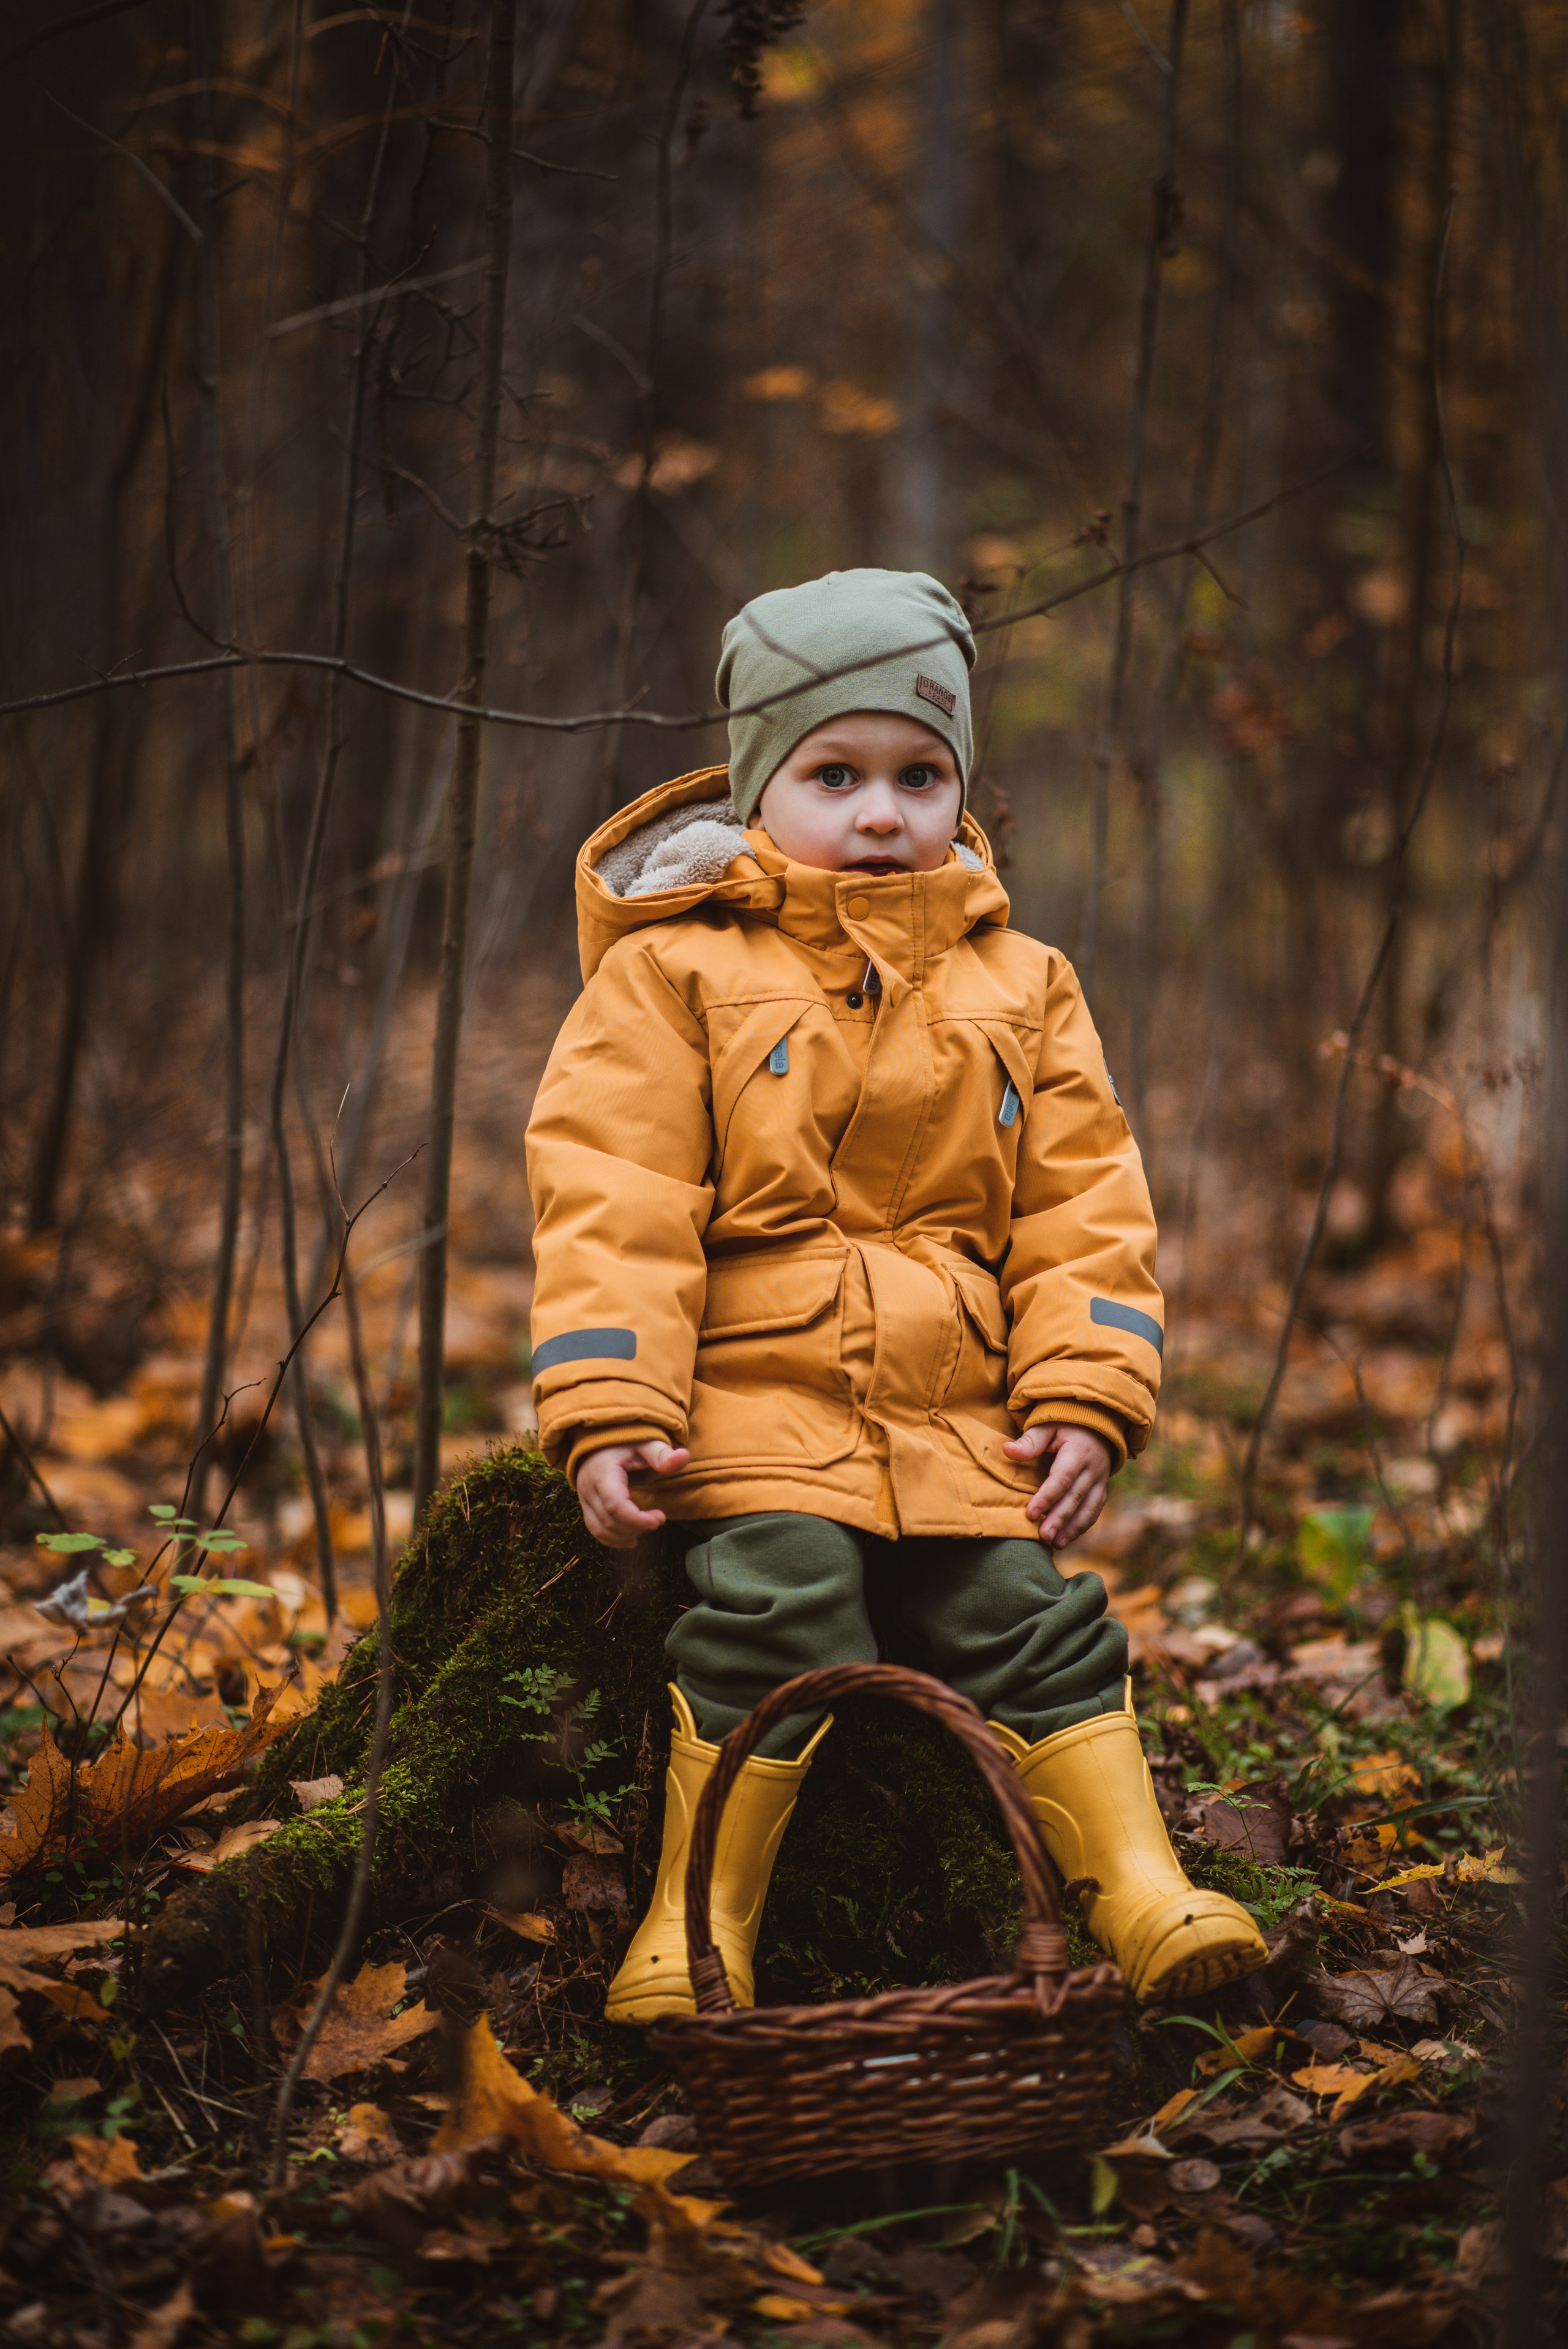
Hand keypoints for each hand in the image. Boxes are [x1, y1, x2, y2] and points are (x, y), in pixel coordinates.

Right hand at [575, 1439, 690, 1549]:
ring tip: (647, 1527)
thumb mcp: (645, 1444)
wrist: (600, 1441)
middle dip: (636, 1527)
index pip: (616, 1505)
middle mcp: (588, 1488)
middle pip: (609, 1521)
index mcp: (602, 1473)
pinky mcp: (585, 1507)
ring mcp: (584, 1499)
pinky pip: (595, 1530)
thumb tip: (684, 1457)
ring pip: (601, 1529)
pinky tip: (632, 1540)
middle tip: (658, 1519)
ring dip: (626, 1535)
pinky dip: (613, 1540)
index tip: (661, 1518)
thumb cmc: (626, 1443)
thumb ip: (662, 1454)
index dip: (638, 1519)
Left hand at [1003, 1423, 1112, 1547]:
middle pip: (1076, 1497)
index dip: (1047, 1497)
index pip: (1062, 1478)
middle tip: (1043, 1536)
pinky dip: (1081, 1527)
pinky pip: (1093, 1511)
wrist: (1097, 1427)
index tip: (1030, 1514)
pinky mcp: (1101, 1491)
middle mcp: (1093, 1469)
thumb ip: (1030, 1440)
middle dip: (1060, 1518)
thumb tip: (1008, 1450)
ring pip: (1088, 1508)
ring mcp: (1100, 1481)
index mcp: (1078, 1452)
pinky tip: (1065, 1539)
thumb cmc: (1065, 1426)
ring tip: (1055, 1544)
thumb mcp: (1047, 1426)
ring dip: (1072, 1528)